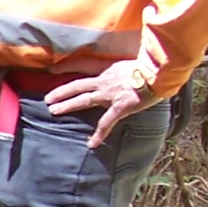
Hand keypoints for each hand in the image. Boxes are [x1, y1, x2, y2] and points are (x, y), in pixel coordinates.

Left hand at [43, 60, 157, 147]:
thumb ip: (124, 69)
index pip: (83, 65)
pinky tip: (92, 144)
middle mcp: (105, 81)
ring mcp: (110, 94)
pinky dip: (99, 134)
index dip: (67, 66)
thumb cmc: (152, 66)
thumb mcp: (133, 62)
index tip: (52, 70)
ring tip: (53, 111)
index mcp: (108, 69)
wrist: (160, 72)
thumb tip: (126, 71)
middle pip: (77, 85)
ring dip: (68, 105)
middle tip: (47, 99)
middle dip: (61, 92)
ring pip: (84, 99)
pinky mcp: (119, 107)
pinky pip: (106, 122)